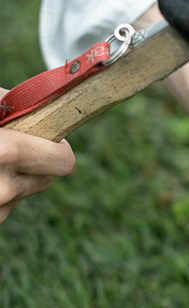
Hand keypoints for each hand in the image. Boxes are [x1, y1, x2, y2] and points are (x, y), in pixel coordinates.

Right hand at [0, 88, 75, 223]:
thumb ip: (11, 104)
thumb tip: (41, 107)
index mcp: (4, 153)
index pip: (64, 160)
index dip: (58, 147)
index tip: (50, 138)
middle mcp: (3, 189)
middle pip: (49, 177)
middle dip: (37, 160)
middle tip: (13, 145)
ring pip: (25, 191)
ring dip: (14, 176)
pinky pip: (5, 203)